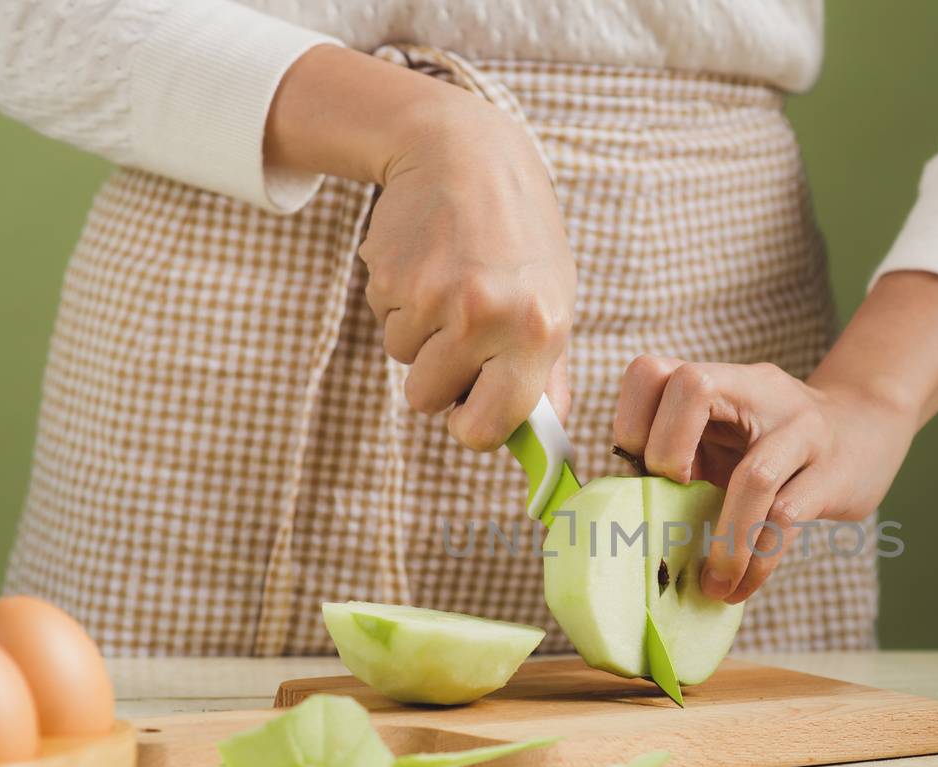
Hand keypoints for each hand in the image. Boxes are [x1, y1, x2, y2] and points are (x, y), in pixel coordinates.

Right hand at [266, 46, 575, 449]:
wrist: (464, 152)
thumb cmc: (519, 237)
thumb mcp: (553, 300)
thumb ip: (544, 375)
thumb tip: (541, 443)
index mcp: (537, 330)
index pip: (487, 428)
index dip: (472, 427)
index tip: (470, 412)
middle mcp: (485, 316)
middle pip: (428, 399)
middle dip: (437, 374)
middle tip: (462, 326)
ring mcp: (432, 295)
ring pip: (402, 360)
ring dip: (418, 333)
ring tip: (448, 281)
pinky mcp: (389, 275)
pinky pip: (385, 320)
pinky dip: (399, 301)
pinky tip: (425, 260)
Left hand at [614, 357, 916, 603]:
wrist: (867, 428)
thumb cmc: (775, 442)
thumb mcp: (727, 433)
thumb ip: (683, 454)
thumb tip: (624, 514)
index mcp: (719, 380)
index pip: (655, 371)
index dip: (633, 422)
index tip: (640, 472)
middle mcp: (758, 391)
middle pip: (693, 386)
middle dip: (666, 454)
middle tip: (667, 508)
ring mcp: (801, 429)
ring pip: (753, 477)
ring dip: (724, 540)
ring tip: (712, 583)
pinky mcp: (832, 473)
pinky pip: (787, 520)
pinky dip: (758, 562)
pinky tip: (742, 587)